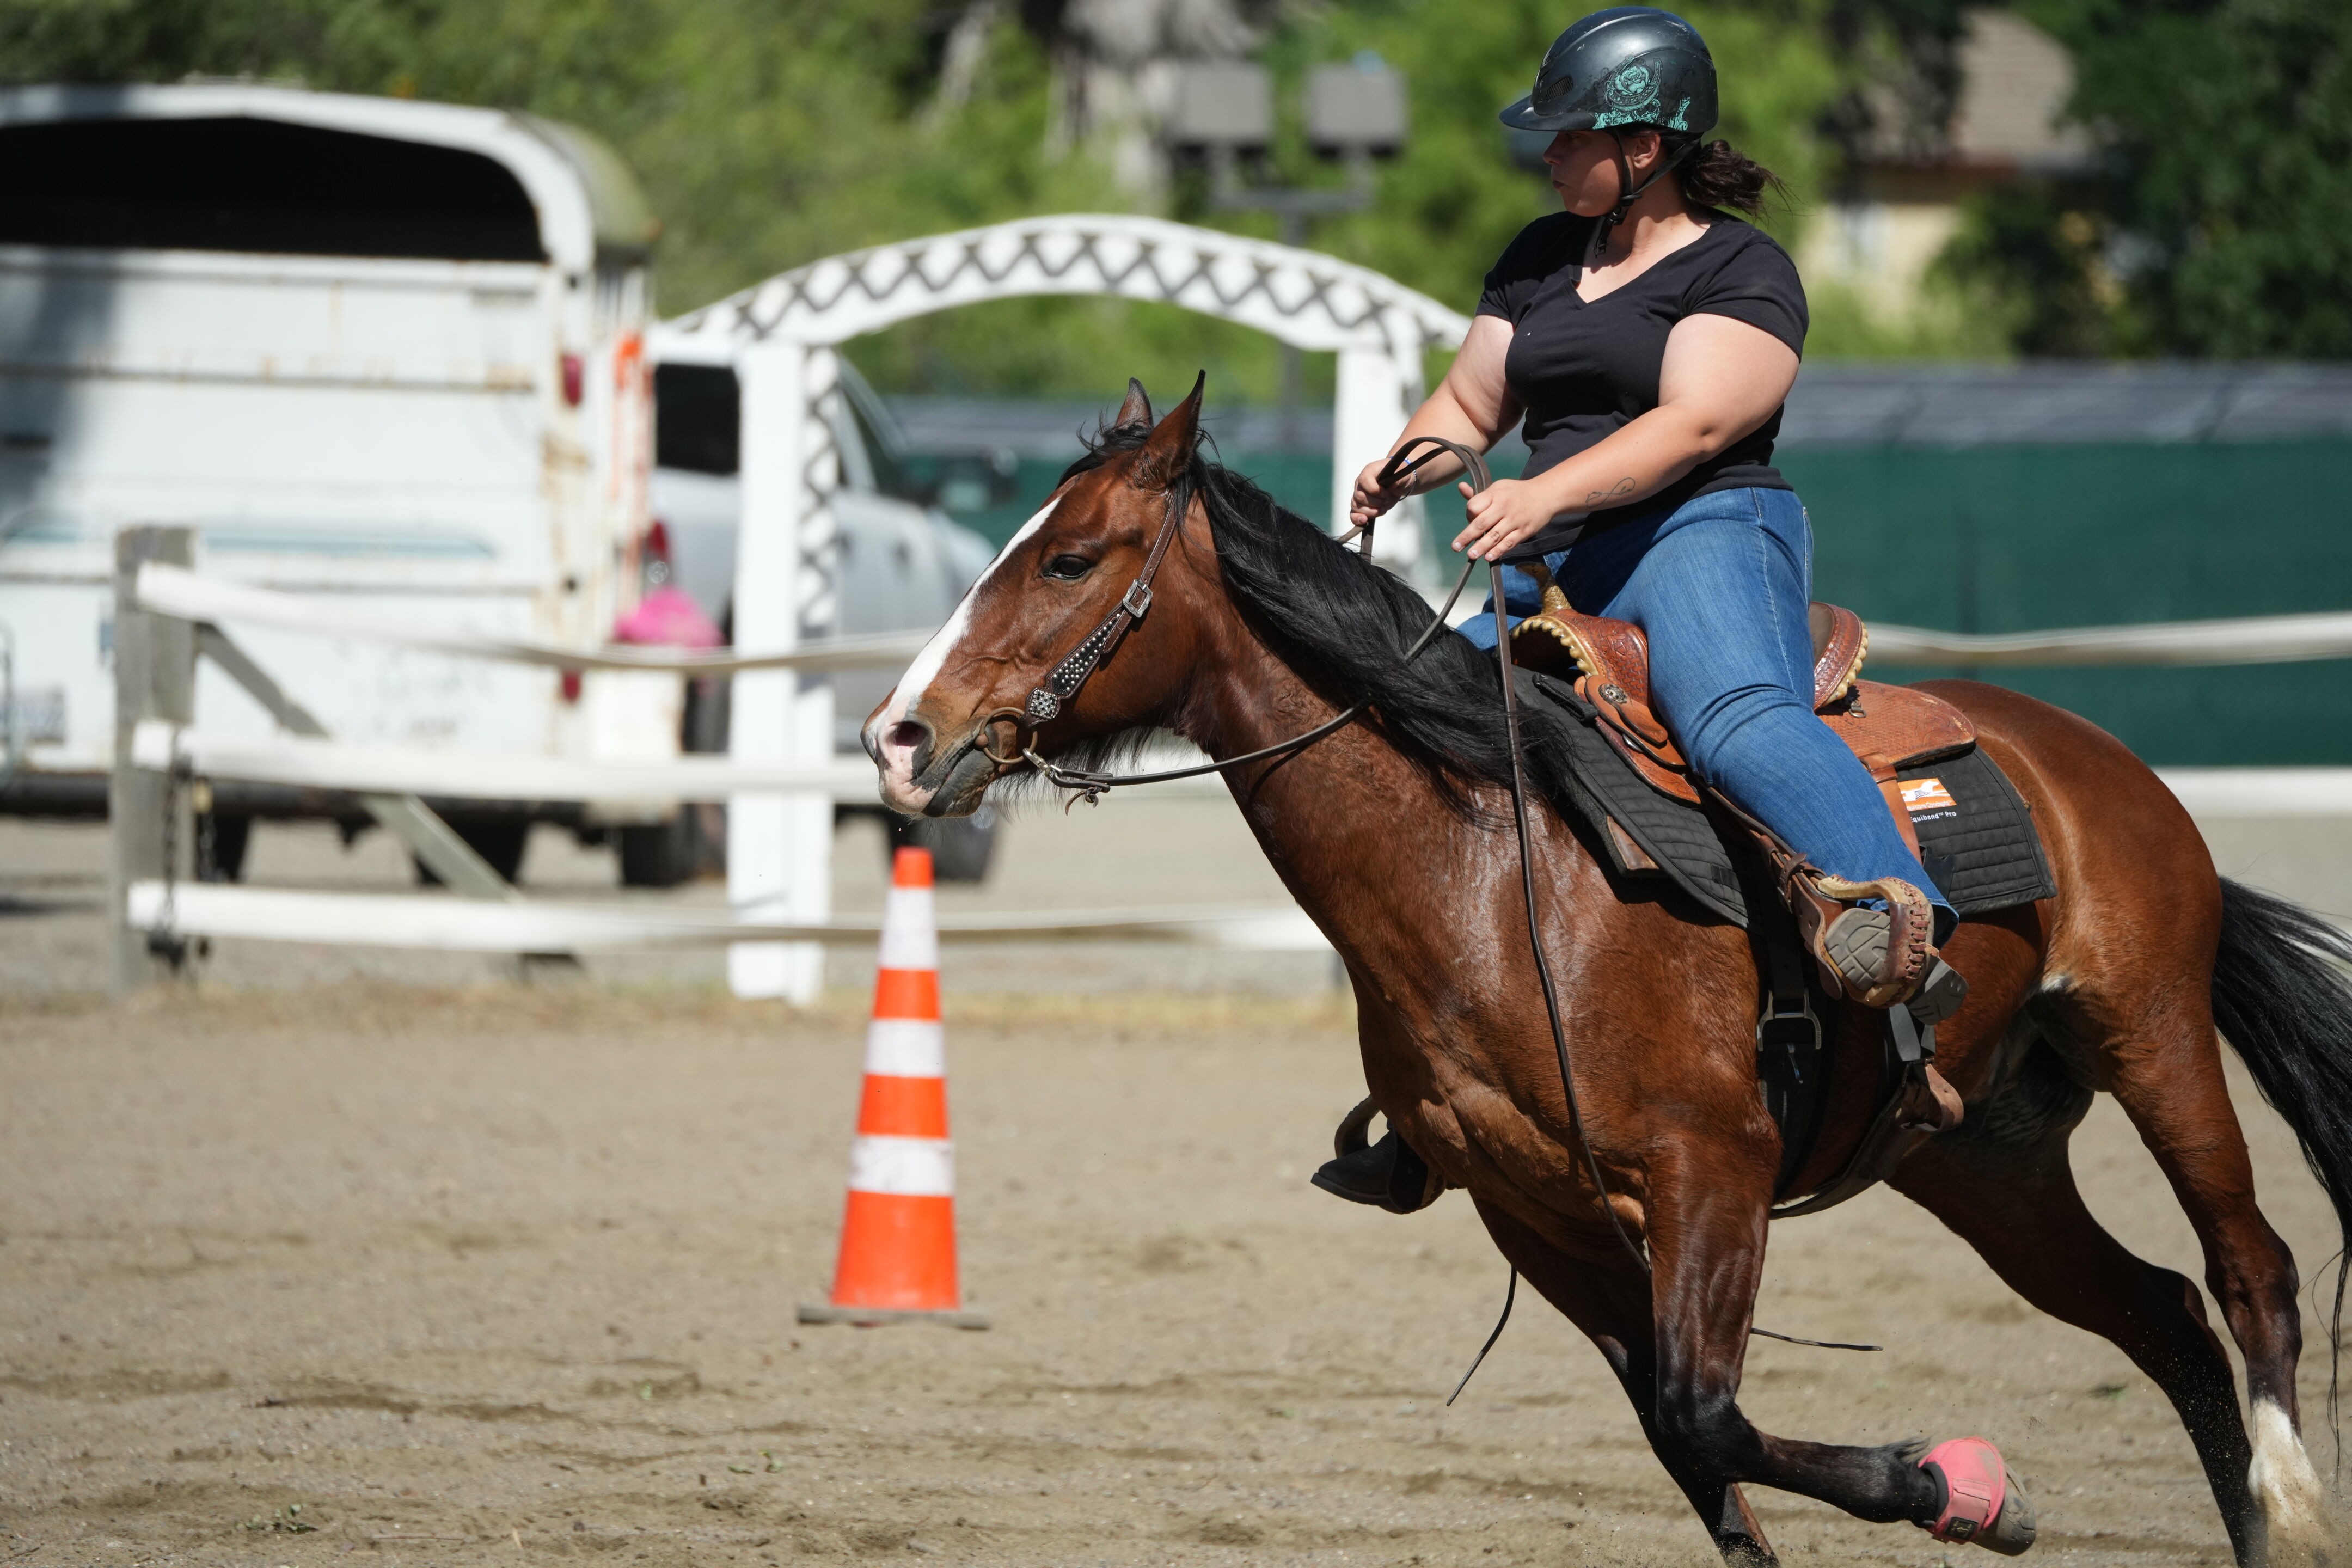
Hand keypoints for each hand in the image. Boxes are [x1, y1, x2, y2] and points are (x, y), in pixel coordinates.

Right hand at [1349, 457, 1406, 528]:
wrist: (1398, 483)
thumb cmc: (1398, 476)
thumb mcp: (1402, 474)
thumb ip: (1396, 479)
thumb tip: (1391, 487)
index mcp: (1369, 471)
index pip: (1364, 480)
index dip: (1374, 489)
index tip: (1386, 493)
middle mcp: (1361, 483)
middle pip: (1360, 496)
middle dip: (1376, 502)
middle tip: (1387, 499)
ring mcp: (1359, 495)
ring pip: (1356, 506)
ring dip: (1372, 512)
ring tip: (1383, 508)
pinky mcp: (1360, 506)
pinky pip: (1353, 514)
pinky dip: (1357, 519)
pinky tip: (1364, 521)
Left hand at [1452, 477, 1567, 561]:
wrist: (1546, 495)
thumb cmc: (1516, 492)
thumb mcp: (1498, 487)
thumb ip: (1479, 494)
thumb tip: (1460, 487)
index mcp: (1495, 495)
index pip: (1475, 506)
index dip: (1469, 515)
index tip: (1469, 520)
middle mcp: (1504, 507)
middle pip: (1482, 522)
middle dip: (1467, 536)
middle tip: (1456, 547)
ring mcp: (1515, 520)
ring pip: (1495, 535)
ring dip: (1482, 546)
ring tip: (1471, 555)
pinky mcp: (1524, 531)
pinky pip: (1509, 543)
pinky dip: (1498, 551)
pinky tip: (1488, 557)